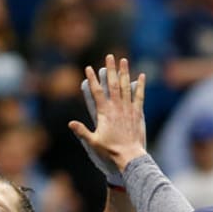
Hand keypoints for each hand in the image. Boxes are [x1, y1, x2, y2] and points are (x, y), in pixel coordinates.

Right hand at [68, 55, 146, 175]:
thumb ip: (82, 131)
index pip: (97, 92)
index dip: (92, 79)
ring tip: (123, 60)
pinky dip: (140, 86)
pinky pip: (139, 96)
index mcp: (104, 112)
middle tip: (109, 56)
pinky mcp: (137, 113)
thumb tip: (70, 123)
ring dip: (124, 72)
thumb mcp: (93, 142)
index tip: (89, 68)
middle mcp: (116, 107)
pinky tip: (142, 76)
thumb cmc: (110, 150)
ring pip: (126, 86)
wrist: (129, 155)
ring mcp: (128, 108)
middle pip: (112, 84)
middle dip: (110, 69)